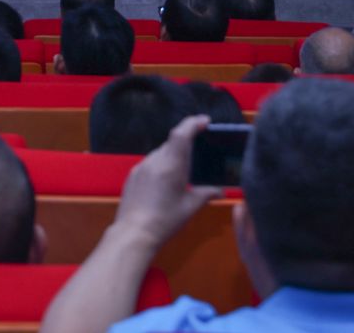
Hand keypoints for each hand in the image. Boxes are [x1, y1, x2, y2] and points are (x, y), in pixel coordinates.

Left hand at [111, 115, 220, 249]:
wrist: (134, 232)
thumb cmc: (166, 219)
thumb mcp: (191, 207)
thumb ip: (206, 193)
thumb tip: (220, 190)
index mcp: (171, 164)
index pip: (181, 133)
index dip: (193, 123)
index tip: (205, 121)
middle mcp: (154, 160)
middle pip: (172, 143)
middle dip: (186, 143)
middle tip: (200, 151)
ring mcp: (141, 167)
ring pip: (160, 153)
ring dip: (173, 157)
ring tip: (184, 172)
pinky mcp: (133, 175)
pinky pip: (150, 163)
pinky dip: (161, 166)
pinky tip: (166, 183)